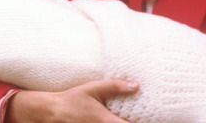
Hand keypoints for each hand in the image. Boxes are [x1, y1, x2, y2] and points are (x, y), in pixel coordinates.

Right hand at [4, 79, 138, 122]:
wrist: (51, 112)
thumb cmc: (72, 100)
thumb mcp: (93, 89)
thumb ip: (115, 87)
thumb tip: (136, 85)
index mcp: (108, 122)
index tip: (154, 118)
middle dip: (133, 122)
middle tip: (140, 116)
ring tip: (128, 117)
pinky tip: (115, 119)